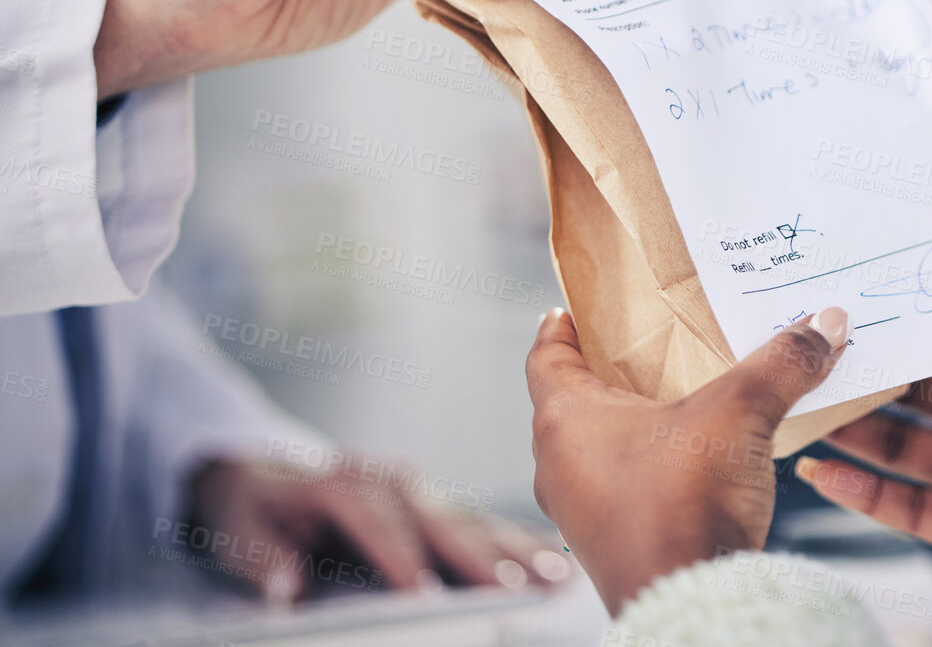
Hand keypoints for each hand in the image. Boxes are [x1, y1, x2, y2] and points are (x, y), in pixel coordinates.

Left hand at [183, 455, 565, 602]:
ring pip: (474, 523)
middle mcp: (392, 482)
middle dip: (478, 558)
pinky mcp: (438, 506)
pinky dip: (520, 544)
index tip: (423, 592)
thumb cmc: (254, 512)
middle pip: (440, 523)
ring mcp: (421, 491)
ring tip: (555, 578)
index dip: (400, 559)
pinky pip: (484, 526)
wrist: (264, 477)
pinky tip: (552, 561)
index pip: (378, 525)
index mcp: (343, 485)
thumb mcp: (238, 532)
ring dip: (515, 552)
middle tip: (514, 589)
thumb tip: (286, 587)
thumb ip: (262, 560)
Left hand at [525, 305, 851, 615]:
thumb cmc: (682, 510)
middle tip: (649, 348)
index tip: (572, 311)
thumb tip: (820, 327)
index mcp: (566, 422)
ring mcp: (585, 511)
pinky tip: (699, 463)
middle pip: (577, 403)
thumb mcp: (739, 413)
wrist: (693, 601)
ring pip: (602, 451)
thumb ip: (781, 364)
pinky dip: (653, 469)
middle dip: (614, 375)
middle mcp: (562, 467)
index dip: (562, 329)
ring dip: (638, 427)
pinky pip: (626, 490)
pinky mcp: (615, 543)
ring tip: (685, 403)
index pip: (546, 358)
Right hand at [798, 210, 931, 644]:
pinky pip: (908, 506)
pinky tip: (822, 467)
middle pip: (919, 378)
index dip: (923, 298)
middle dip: (874, 357)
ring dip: (854, 418)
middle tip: (817, 329)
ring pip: (901, 438)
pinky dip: (862, 490)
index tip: (875, 265)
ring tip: (803, 392)